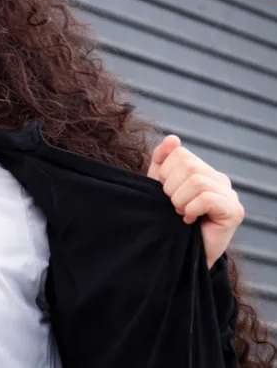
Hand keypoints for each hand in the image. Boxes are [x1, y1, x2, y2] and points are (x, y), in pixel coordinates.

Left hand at [147, 135, 244, 267]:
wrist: (177, 254)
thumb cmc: (167, 220)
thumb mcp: (158, 187)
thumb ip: (162, 161)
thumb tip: (173, 138)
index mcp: (202, 170)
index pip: (179, 153)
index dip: (164, 174)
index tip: (165, 194)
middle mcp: (219, 179)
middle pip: (188, 166)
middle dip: (171, 189)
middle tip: (174, 207)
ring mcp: (230, 194)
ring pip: (197, 181)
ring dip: (180, 201)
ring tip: (181, 214)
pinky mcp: (234, 211)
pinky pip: (207, 197)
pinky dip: (192, 209)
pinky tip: (190, 220)